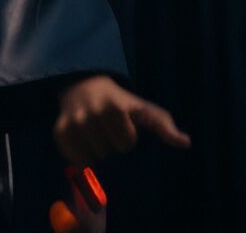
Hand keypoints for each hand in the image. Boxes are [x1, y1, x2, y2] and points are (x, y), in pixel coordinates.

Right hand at [54, 76, 189, 163]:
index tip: (122, 123)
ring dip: (97, 150)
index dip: (127, 136)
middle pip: (109, 152)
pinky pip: (76, 160)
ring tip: (95, 131)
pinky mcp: (59, 132)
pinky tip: (83, 138)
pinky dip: (81, 155)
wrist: (83, 85)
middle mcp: (90, 113)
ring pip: (93, 158)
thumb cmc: (119, 101)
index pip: (126, 144)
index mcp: (113, 107)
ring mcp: (73, 123)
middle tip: (106, 126)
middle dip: (111, 142)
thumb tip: (186, 142)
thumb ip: (163, 125)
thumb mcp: (141, 108)